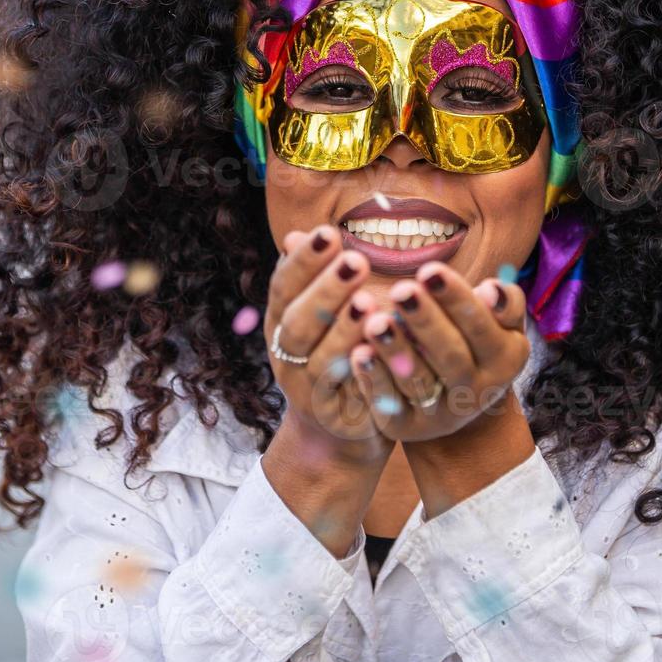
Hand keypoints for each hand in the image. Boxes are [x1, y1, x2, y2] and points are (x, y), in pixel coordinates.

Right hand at [264, 224, 390, 463]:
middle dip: (326, 290)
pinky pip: (346, 392)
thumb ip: (311, 279)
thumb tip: (295, 234)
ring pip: (319, 359)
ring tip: (370, 301)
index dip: (304, 262)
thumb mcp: (316, 317)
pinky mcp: (333, 416)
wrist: (335, 431)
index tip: (328, 231)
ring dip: (343, 329)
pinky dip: (361, 371)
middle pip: (298, 323)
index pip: (284, 287)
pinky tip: (380, 350)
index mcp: (280, 323)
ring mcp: (307, 389)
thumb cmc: (333, 355)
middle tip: (357, 261)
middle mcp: (286, 356)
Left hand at [348, 261, 529, 441]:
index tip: (429, 268)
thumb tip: (490, 291)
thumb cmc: (474, 342)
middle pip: (451, 356)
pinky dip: (373, 378)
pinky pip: (388, 404)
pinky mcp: (406, 427)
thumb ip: (504, 303)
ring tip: (375, 321)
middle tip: (400, 289)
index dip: (456, 298)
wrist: (455, 402)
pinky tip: (357, 351)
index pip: (481, 326)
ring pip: (418, 382)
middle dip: (425, 321)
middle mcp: (478, 392)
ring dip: (396, 350)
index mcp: (505, 360)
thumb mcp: (500, 324)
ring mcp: (441, 415)